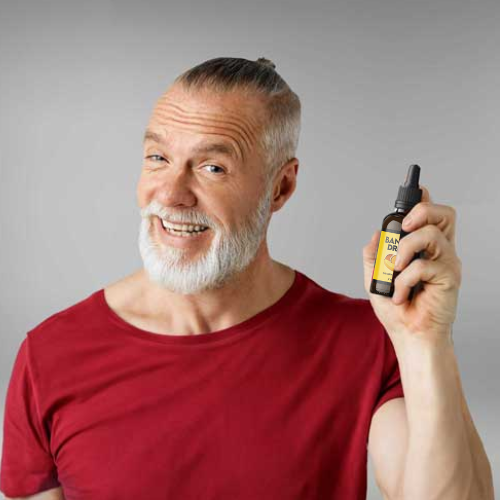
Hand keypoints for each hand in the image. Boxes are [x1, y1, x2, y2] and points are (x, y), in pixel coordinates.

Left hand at [363, 185, 461, 345]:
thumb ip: (374, 256)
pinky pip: (423, 266)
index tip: (417, 187)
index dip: (425, 200)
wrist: (409, 336)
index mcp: (423, 249)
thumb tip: (375, 234)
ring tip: (395, 270)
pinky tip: (401, 295)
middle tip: (402, 228)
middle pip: (444, 214)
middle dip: (421, 211)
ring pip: (431, 234)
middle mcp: (439, 251)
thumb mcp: (375, 279)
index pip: (430, 217)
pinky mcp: (450, 278)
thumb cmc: (397, 310)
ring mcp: (447, 263)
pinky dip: (404, 280)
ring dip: (404, 249)